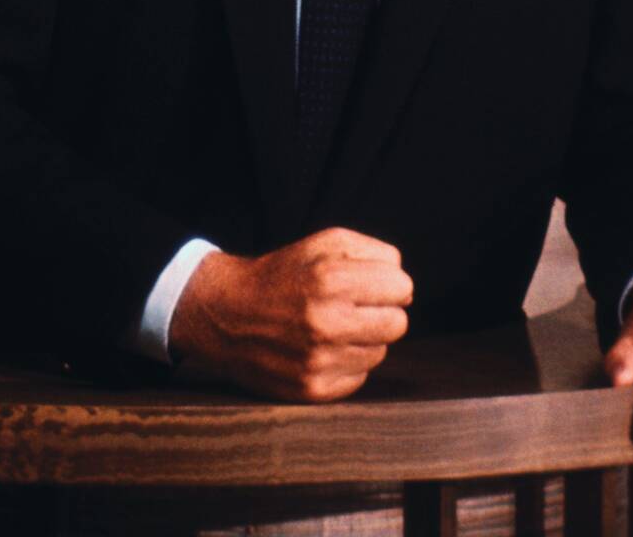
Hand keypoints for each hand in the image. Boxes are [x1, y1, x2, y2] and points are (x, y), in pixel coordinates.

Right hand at [168, 226, 412, 401]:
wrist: (228, 315)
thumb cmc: (284, 274)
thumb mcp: (324, 242)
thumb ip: (373, 252)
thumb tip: (405, 284)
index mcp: (331, 279)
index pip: (402, 286)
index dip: (391, 282)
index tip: (375, 283)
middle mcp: (326, 322)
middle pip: (398, 323)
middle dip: (384, 312)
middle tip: (358, 307)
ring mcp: (319, 360)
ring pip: (381, 352)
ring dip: (365, 339)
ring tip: (335, 326)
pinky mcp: (313, 390)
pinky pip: (360, 378)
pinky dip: (348, 363)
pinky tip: (325, 348)